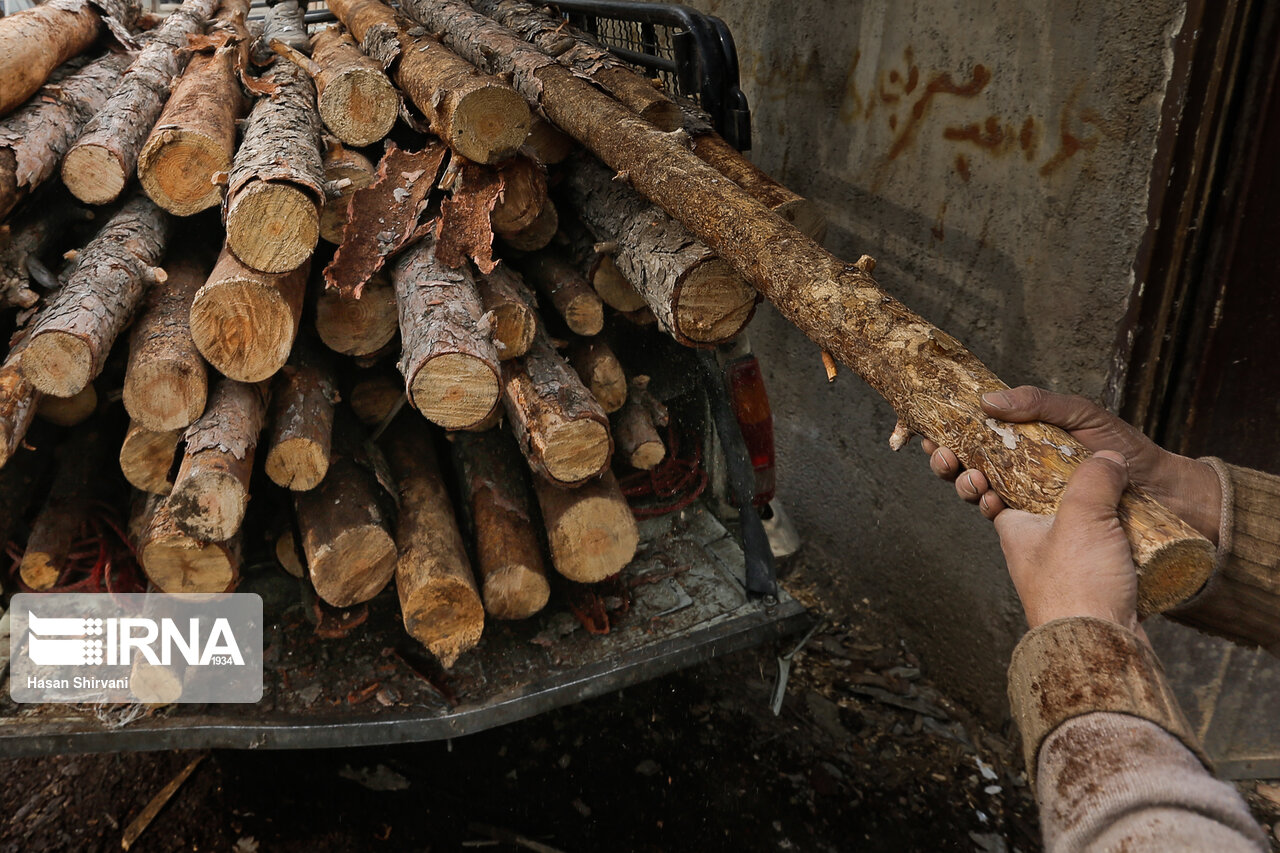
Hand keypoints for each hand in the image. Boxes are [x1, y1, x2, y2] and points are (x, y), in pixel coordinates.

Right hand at [921, 386, 1221, 541]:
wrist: (1169, 500)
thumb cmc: (1130, 454)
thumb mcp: (1084, 417)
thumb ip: (1040, 403)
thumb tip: (987, 400)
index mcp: (1029, 440)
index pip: (979, 432)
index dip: (950, 429)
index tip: (929, 426)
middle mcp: (1023, 469)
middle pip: (969, 462)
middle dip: (946, 458)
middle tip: (940, 453)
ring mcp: (1029, 500)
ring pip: (980, 490)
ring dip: (963, 482)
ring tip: (968, 476)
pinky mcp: (1040, 529)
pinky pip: (1003, 519)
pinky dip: (988, 508)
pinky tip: (991, 500)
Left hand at [995, 451, 1139, 631]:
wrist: (1102, 648)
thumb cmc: (1076, 587)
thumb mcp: (1082, 517)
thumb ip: (1093, 480)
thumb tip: (1107, 458)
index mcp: (1015, 531)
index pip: (1000, 488)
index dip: (1006, 467)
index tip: (1026, 450)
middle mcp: (1034, 552)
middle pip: (1046, 506)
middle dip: (1067, 488)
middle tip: (1090, 470)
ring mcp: (1063, 571)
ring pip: (1078, 531)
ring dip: (1099, 515)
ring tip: (1121, 495)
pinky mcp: (1094, 588)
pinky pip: (1104, 555)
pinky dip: (1118, 541)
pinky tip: (1136, 529)